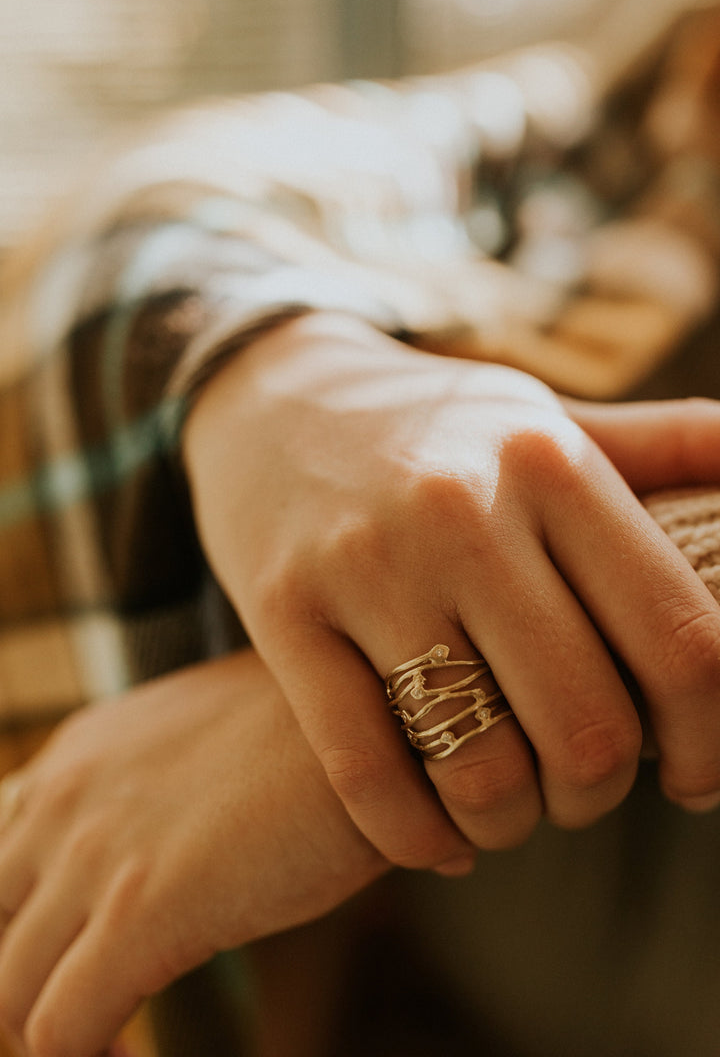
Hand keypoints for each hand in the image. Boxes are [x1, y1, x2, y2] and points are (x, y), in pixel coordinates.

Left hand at [0, 650, 384, 1056]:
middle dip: (21, 982)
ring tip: (120, 1045)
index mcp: (76, 760)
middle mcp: (65, 799)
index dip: (15, 926)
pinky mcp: (141, 912)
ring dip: (51, 1031)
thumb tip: (198, 857)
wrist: (382, 715)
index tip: (68, 964)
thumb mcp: (206, 746)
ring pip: (9, 992)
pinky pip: (62, 1030)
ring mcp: (94, 854)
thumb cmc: (316, 735)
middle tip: (87, 1012)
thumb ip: (166, 797)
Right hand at [184, 312, 719, 866]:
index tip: (694, 775)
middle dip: (600, 794)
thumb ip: (662, 445)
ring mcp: (364, 561)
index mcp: (551, 463)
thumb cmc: (435, 427)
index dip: (712, 740)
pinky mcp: (279, 609)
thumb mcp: (545, 418)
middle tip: (583, 788)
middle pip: (584, 724)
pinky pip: (364, 772)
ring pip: (476, 765)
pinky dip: (416, 837)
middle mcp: (461, 509)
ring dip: (511, 824)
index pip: (683, 643)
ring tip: (508, 808)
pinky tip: (438, 837)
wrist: (273, 396)